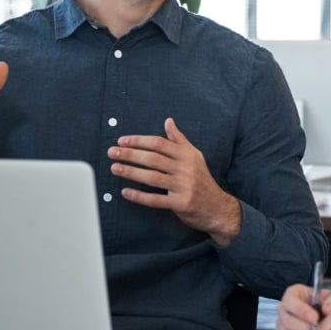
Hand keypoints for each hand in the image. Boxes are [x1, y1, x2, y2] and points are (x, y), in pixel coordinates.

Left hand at [110, 117, 241, 245]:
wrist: (218, 208)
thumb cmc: (202, 180)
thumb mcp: (195, 157)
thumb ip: (179, 140)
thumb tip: (168, 121)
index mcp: (187, 155)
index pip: (160, 143)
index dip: (139, 141)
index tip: (122, 141)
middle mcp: (186, 169)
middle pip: (153, 159)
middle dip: (130, 154)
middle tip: (112, 152)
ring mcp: (184, 187)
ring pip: (153, 177)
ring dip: (131, 172)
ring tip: (115, 168)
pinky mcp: (181, 204)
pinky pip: (156, 200)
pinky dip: (140, 196)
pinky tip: (126, 192)